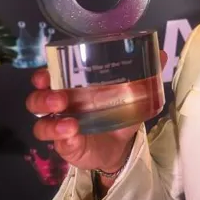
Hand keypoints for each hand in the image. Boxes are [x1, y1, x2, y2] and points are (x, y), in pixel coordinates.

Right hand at [25, 50, 168, 173]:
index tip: (48, 71)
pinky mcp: (66, 146)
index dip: (43, 73)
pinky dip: (63, 139)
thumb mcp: (132, 93)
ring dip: (51, 122)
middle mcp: (61, 106)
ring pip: (41, 124)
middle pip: (37, 99)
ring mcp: (60, 127)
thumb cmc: (118, 113)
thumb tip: (162, 53)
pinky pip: (58, 143)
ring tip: (68, 122)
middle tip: (59, 99)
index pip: (48, 77)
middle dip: (43, 97)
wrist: (122, 146)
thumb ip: (144, 74)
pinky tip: (72, 135)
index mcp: (71, 87)